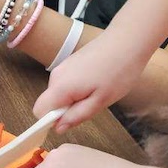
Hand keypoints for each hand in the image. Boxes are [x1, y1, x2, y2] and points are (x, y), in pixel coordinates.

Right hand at [32, 28, 153, 130]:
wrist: (128, 40)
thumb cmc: (118, 71)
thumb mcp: (100, 102)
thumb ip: (76, 116)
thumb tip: (58, 128)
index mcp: (60, 87)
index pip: (39, 111)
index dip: (51, 120)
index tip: (71, 120)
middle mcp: (56, 75)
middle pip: (50, 102)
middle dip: (67, 109)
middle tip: (92, 104)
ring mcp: (63, 66)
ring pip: (60, 93)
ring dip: (75, 98)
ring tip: (98, 91)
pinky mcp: (71, 62)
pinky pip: (67, 83)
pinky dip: (78, 88)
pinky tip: (97, 81)